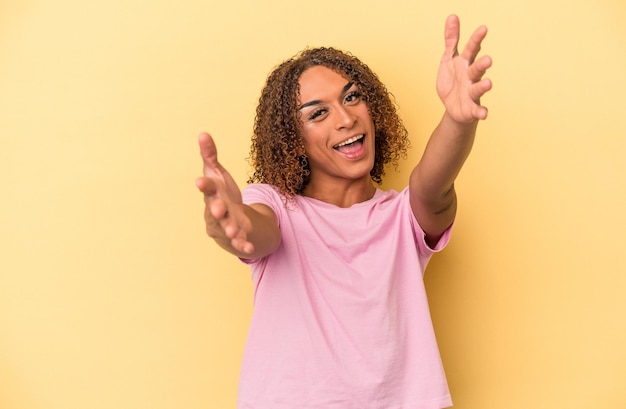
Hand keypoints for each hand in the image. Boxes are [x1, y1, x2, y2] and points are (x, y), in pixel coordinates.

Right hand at [195, 132, 253, 253]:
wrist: (224, 216)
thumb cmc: (219, 191)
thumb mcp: (216, 172)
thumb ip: (210, 155)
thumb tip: (203, 133)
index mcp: (212, 193)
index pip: (207, 188)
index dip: (204, 185)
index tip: (200, 181)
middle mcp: (216, 210)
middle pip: (215, 210)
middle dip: (217, 210)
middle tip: (220, 209)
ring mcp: (226, 224)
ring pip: (226, 227)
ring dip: (230, 229)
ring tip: (234, 232)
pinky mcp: (236, 235)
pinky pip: (239, 241)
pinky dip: (244, 245)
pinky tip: (249, 248)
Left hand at [436, 14, 492, 122]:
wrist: (452, 107)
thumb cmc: (452, 80)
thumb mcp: (448, 59)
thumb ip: (451, 40)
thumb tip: (452, 16)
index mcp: (464, 63)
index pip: (471, 49)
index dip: (476, 40)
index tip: (483, 29)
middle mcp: (471, 77)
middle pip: (476, 68)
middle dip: (482, 64)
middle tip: (488, 60)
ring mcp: (472, 92)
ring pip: (478, 88)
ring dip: (483, 86)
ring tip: (488, 83)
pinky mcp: (471, 108)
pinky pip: (477, 110)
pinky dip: (481, 112)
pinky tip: (484, 114)